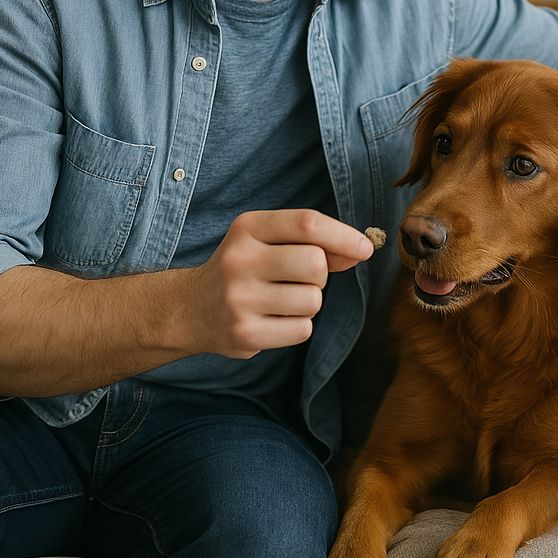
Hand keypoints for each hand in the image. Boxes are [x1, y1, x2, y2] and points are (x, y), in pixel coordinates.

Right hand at [180, 209, 374, 358]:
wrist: (191, 308)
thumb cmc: (246, 267)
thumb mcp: (270, 240)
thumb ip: (315, 242)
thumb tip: (360, 250)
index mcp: (248, 227)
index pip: (307, 224)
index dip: (344, 236)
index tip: (366, 248)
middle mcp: (240, 260)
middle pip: (316, 263)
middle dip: (321, 273)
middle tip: (300, 277)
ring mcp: (240, 299)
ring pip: (313, 300)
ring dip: (309, 301)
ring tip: (282, 299)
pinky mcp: (245, 334)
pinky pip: (303, 329)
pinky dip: (298, 326)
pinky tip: (274, 318)